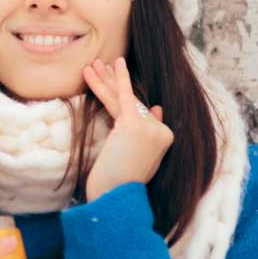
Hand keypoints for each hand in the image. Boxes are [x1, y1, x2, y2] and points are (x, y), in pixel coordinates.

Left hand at [81, 57, 173, 201]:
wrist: (114, 196)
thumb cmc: (120, 183)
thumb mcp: (140, 157)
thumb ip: (149, 133)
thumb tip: (158, 107)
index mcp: (163, 139)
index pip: (143, 113)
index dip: (125, 100)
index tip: (112, 81)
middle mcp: (161, 132)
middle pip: (134, 102)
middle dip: (115, 83)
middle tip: (103, 65)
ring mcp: (150, 128)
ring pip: (124, 98)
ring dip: (107, 79)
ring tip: (93, 64)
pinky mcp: (134, 125)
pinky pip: (124, 95)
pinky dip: (119, 77)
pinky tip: (114, 62)